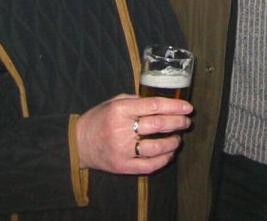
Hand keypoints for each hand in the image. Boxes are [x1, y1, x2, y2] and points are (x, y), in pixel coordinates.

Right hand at [75, 93, 192, 174]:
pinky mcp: (122, 166)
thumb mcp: (113, 102)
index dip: (174, 106)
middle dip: (178, 122)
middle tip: (187, 121)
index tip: (188, 107)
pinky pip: (149, 165)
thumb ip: (136, 100)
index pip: (154, 106)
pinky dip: (164, 159)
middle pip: (158, 125)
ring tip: (178, 138)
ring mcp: (122, 150)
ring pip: (157, 147)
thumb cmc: (98, 119)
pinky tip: (169, 153)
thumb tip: (161, 102)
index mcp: (120, 110)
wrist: (77, 144)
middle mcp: (121, 129)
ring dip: (173, 142)